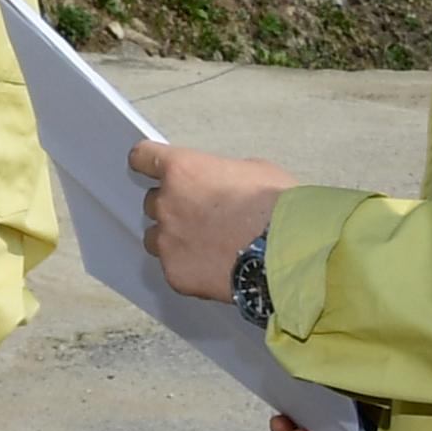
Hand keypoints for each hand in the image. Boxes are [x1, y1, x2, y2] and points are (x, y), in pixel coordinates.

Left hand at [133, 141, 296, 301]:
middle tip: (203, 216)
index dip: (148, 162)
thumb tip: (221, 184)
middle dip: (174, 207)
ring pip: (157, 238)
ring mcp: (168, 241)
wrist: (289, 253)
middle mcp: (167, 204)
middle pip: (153, 202)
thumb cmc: (279, 208)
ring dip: (174, 239)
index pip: (143, 157)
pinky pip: (173, 268)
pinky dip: (189, 268)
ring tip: (208, 247)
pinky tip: (216, 269)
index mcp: (182, 170)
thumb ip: (224, 174)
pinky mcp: (175, 273)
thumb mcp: (255, 171)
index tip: (151, 168)